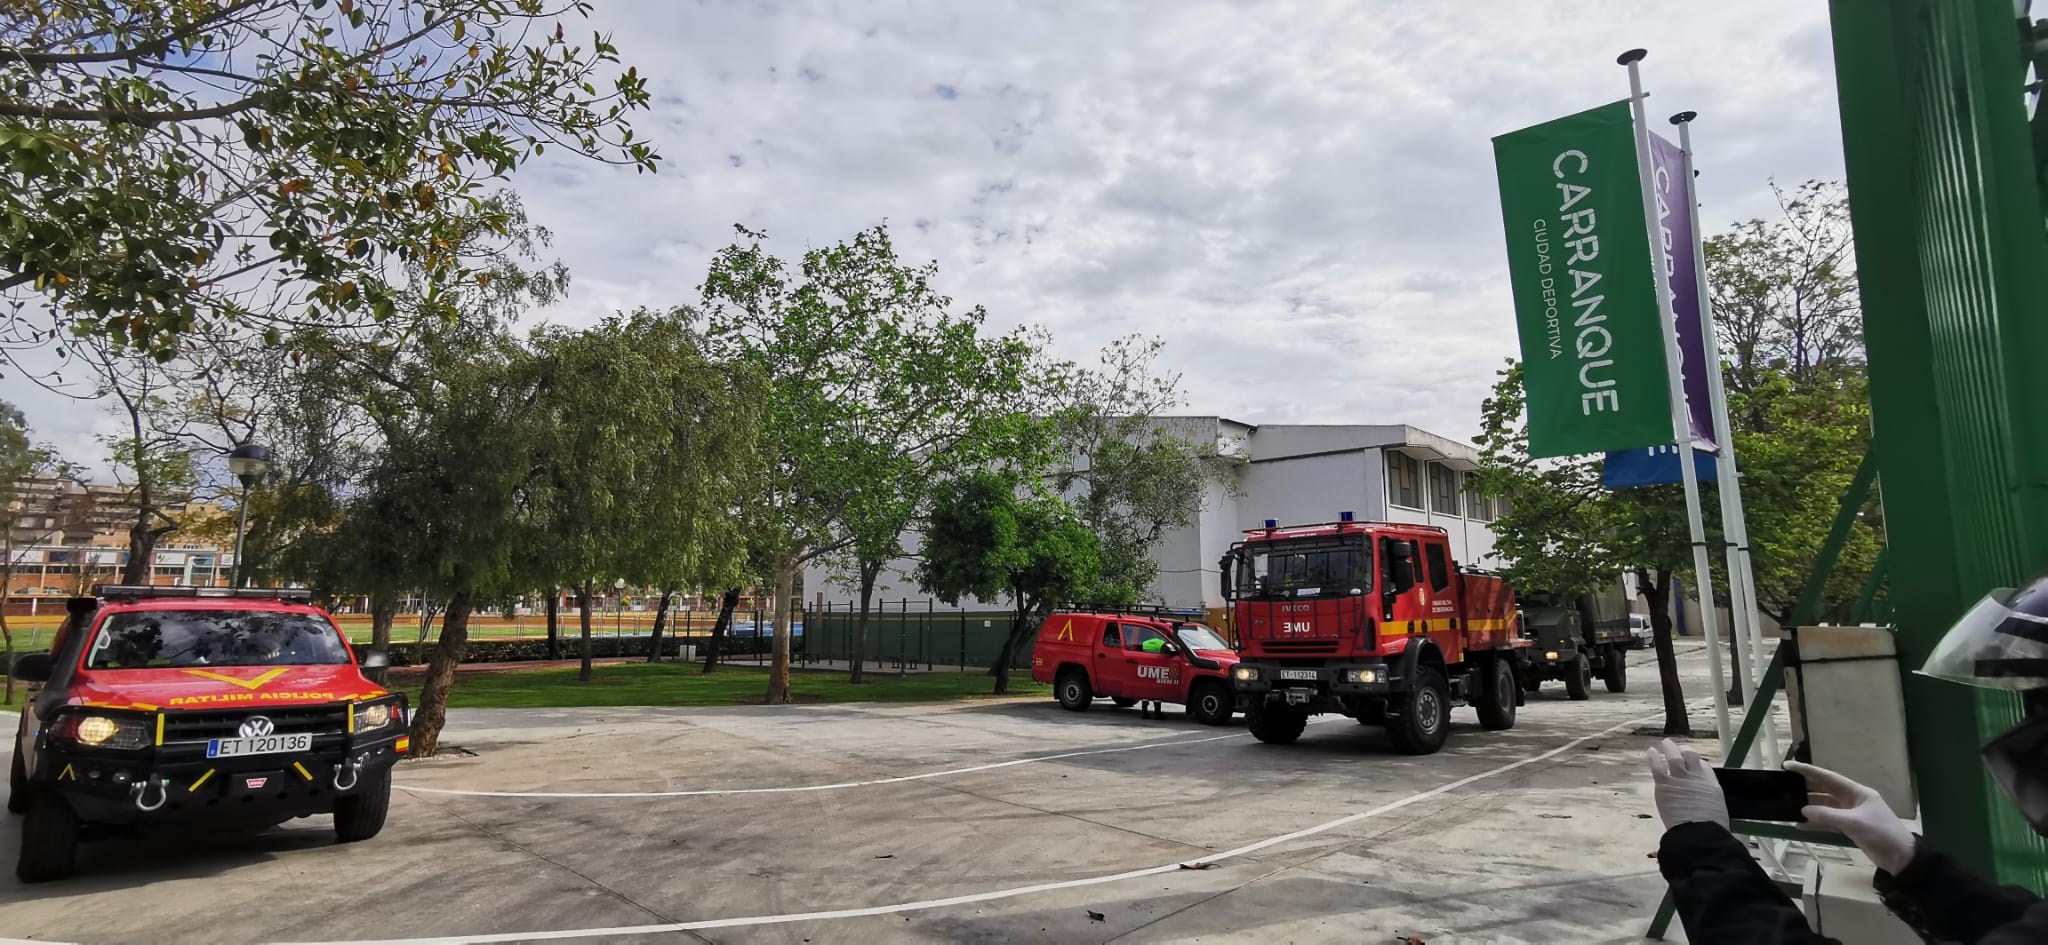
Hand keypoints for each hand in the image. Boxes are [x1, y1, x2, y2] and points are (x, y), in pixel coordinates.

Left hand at [1648, 738, 1728, 828]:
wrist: (1699, 833)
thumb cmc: (1709, 828)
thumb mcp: (1717, 811)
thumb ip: (1708, 803)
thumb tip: (1704, 806)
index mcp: (1711, 785)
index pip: (1705, 767)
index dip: (1698, 763)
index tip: (1693, 763)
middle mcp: (1696, 777)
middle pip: (1691, 756)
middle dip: (1685, 750)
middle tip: (1680, 748)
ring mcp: (1680, 779)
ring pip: (1674, 757)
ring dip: (1670, 748)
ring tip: (1666, 743)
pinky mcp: (1664, 784)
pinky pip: (1657, 766)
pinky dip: (1654, 757)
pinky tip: (1651, 752)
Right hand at [1786, 761, 1916, 873]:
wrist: (1901, 857)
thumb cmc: (1881, 833)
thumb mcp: (1854, 822)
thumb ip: (1827, 815)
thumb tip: (1803, 810)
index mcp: (1857, 792)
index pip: (1828, 777)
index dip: (1808, 771)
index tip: (1788, 766)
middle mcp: (1852, 800)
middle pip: (1824, 791)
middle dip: (1806, 789)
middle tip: (1785, 788)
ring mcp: (1851, 815)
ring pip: (1825, 807)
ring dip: (1809, 809)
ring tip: (1789, 809)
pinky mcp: (1850, 828)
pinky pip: (1828, 822)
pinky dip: (1816, 824)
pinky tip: (1801, 826)